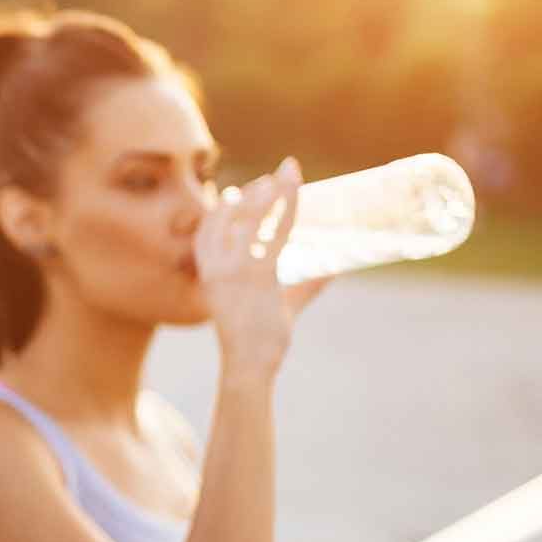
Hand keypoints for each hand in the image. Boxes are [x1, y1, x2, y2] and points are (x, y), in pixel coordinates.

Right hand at [198, 158, 328, 380]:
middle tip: (275, 177)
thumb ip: (303, 285)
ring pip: (250, 217)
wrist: (249, 365)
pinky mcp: (258, 275)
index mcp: (209, 274)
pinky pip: (275, 233)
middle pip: (228, 215)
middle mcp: (217, 267)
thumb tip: (333, 269)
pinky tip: (293, 195)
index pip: (208, 230)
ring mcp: (236, 270)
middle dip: (251, 192)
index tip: (234, 190)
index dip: (220, 208)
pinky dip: (285, 209)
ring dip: (269, 193)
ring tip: (285, 176)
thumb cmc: (259, 342)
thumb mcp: (278, 306)